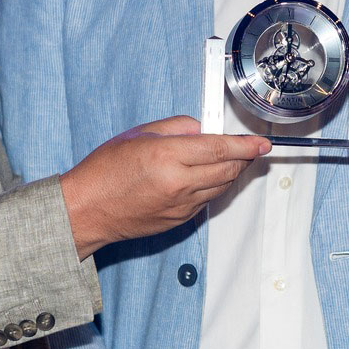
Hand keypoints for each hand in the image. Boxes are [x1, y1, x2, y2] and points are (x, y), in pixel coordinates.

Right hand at [59, 116, 269, 258]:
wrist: (87, 210)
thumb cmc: (105, 171)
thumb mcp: (138, 134)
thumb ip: (176, 127)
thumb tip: (202, 128)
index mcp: (166, 156)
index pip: (219, 147)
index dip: (246, 145)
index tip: (262, 143)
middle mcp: (178, 182)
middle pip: (228, 169)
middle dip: (244, 157)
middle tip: (249, 148)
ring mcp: (180, 205)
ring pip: (221, 187)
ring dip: (231, 172)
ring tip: (231, 159)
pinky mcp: (179, 220)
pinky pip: (207, 201)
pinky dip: (214, 187)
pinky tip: (208, 177)